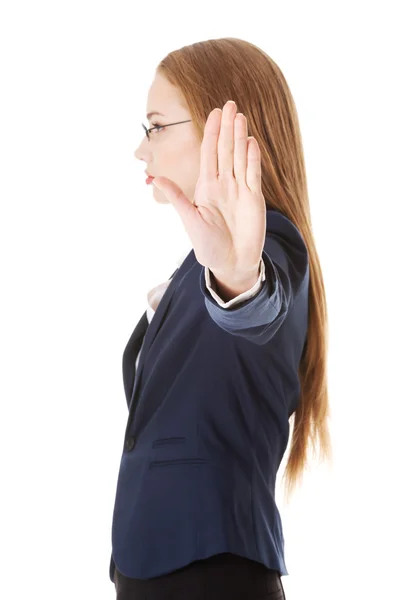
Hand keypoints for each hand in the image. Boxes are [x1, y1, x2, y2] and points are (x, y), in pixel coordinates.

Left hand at [152, 100, 266, 279]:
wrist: (231, 262)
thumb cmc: (208, 245)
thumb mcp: (189, 220)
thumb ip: (177, 197)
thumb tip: (156, 177)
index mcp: (206, 187)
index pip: (208, 154)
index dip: (211, 133)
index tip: (213, 112)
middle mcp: (224, 184)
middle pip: (225, 150)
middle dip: (226, 127)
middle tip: (229, 104)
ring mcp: (240, 189)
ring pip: (240, 157)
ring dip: (240, 137)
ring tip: (239, 116)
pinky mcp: (253, 198)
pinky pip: (252, 174)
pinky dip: (252, 158)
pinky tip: (250, 142)